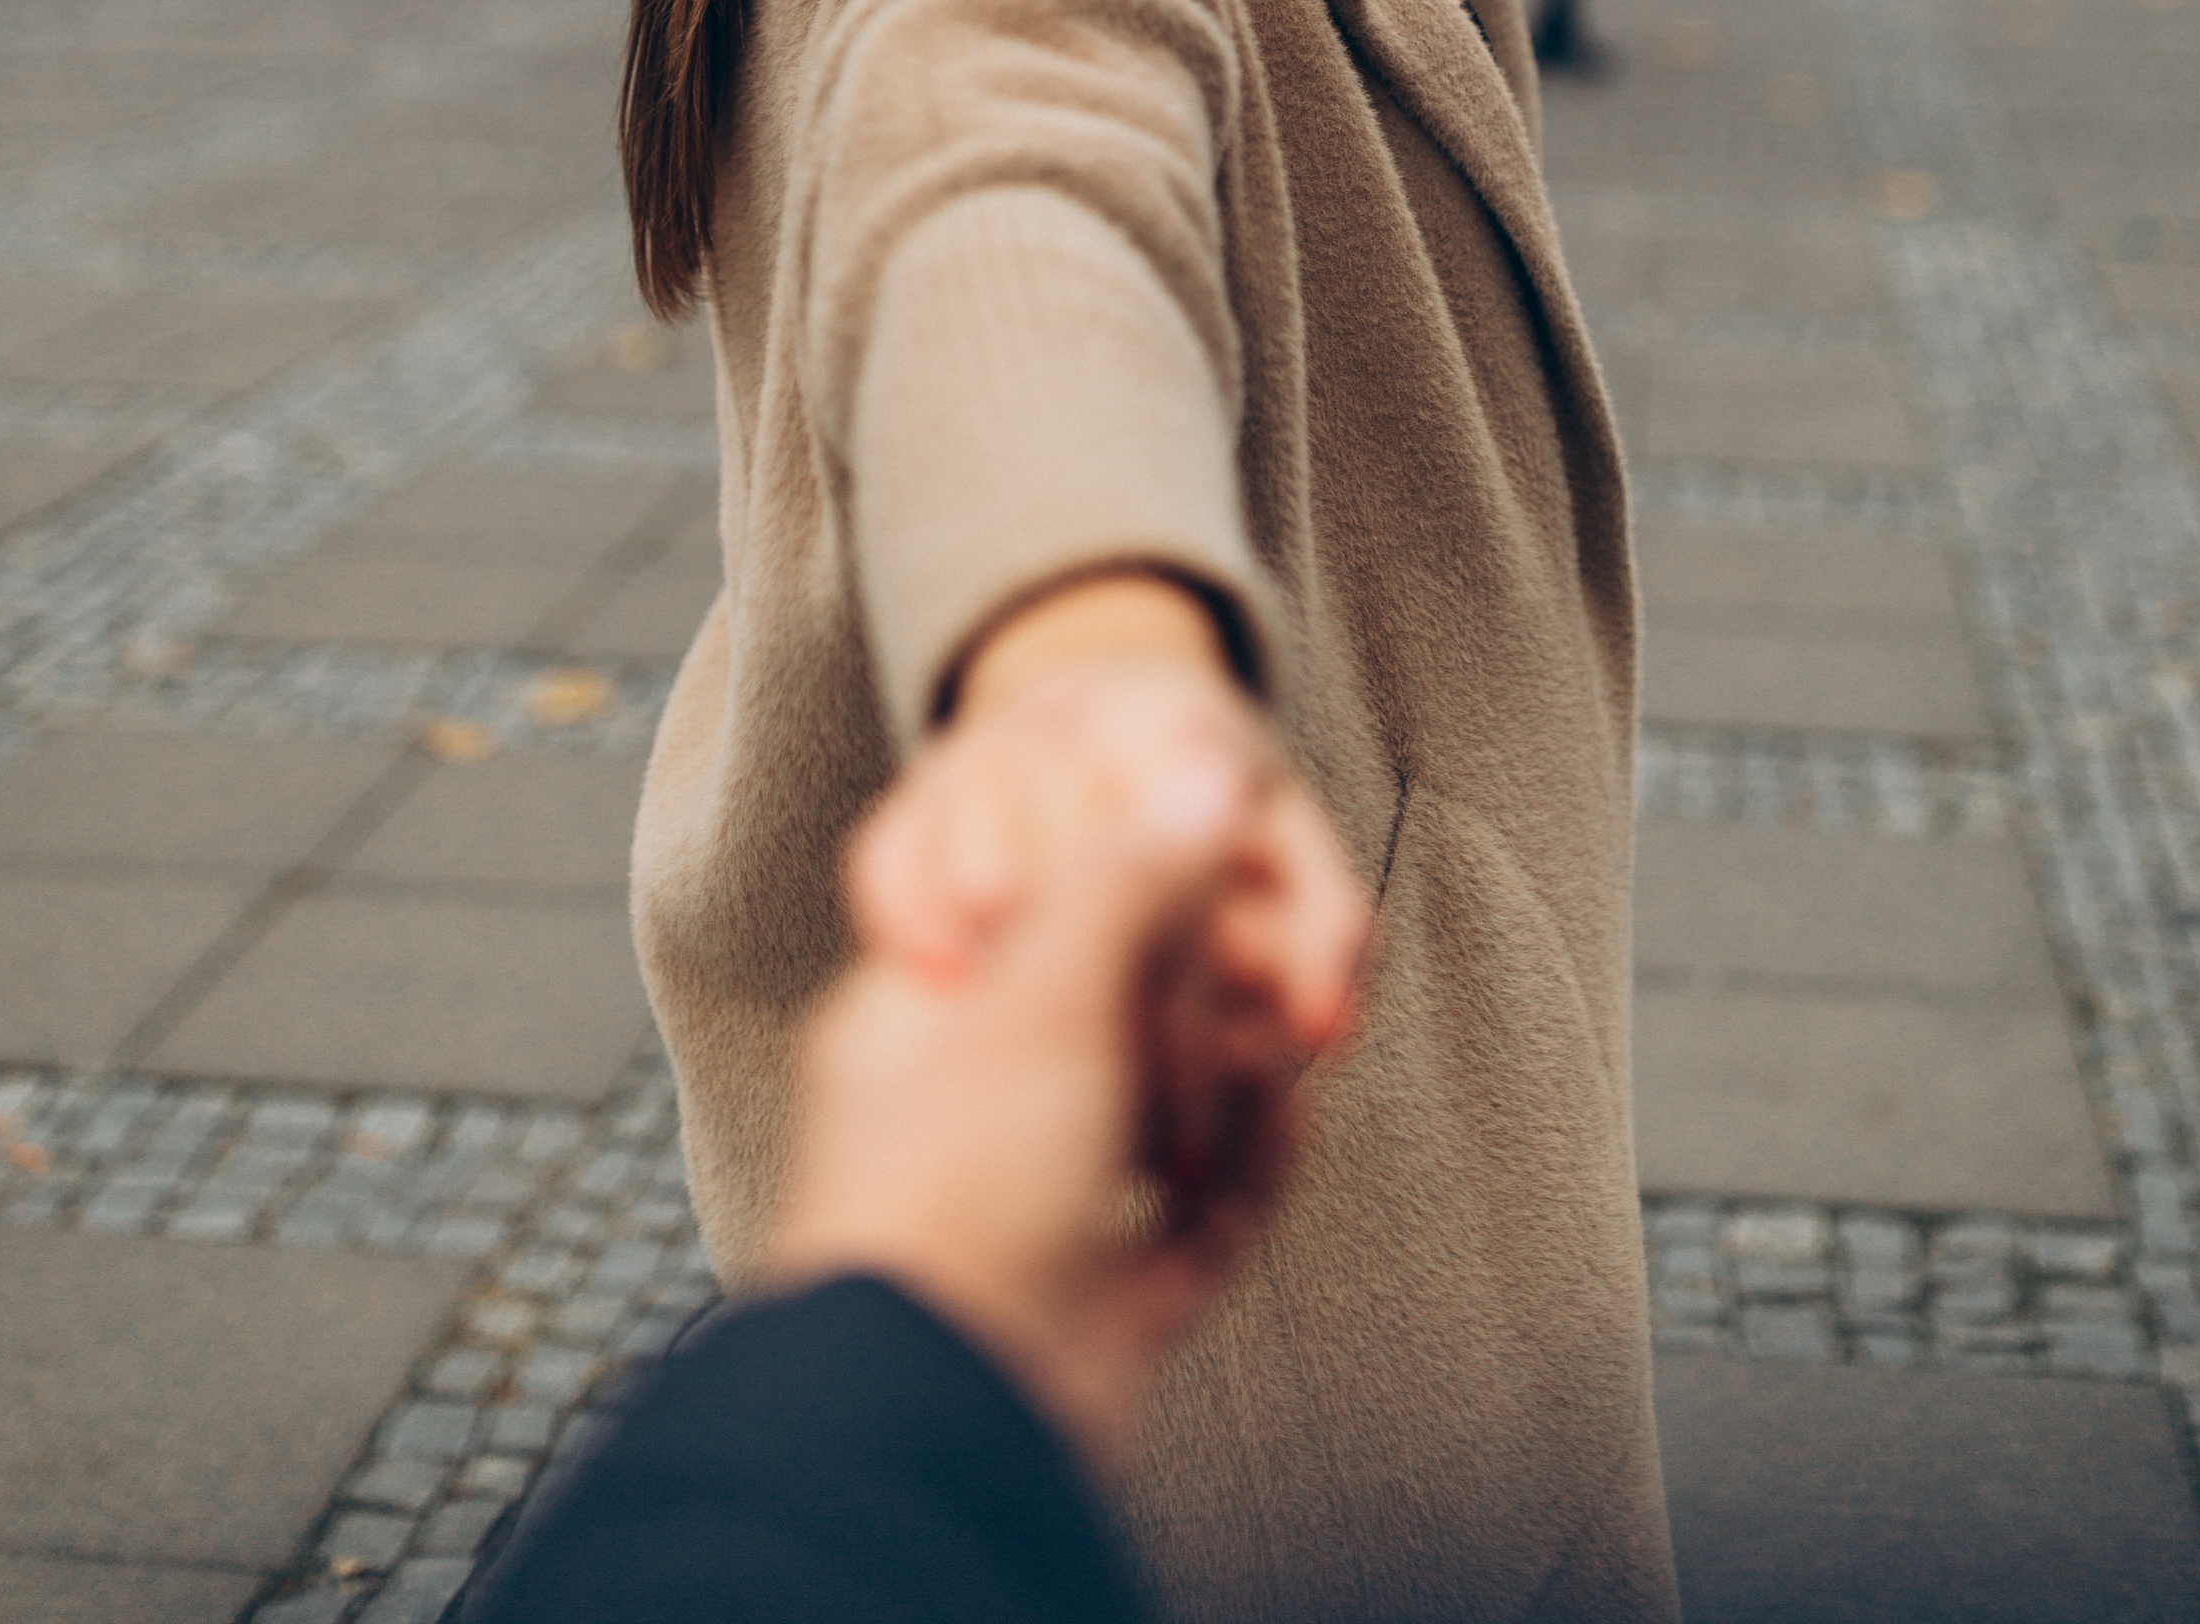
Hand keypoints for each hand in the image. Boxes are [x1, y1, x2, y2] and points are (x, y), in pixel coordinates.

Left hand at [772, 663, 1371, 1468]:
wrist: (949, 1424)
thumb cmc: (955, 1191)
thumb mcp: (1043, 996)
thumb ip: (1130, 878)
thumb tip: (1205, 773)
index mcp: (913, 1025)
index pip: (1028, 911)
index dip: (1127, 880)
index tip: (1212, 852)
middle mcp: (968, 1117)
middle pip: (1108, 1018)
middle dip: (1201, 989)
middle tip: (1271, 954)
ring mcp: (1033, 1219)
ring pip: (1159, 1120)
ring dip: (1230, 1082)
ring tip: (1281, 1043)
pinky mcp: (1099, 1307)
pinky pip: (1193, 1223)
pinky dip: (1247, 1176)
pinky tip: (1286, 1121)